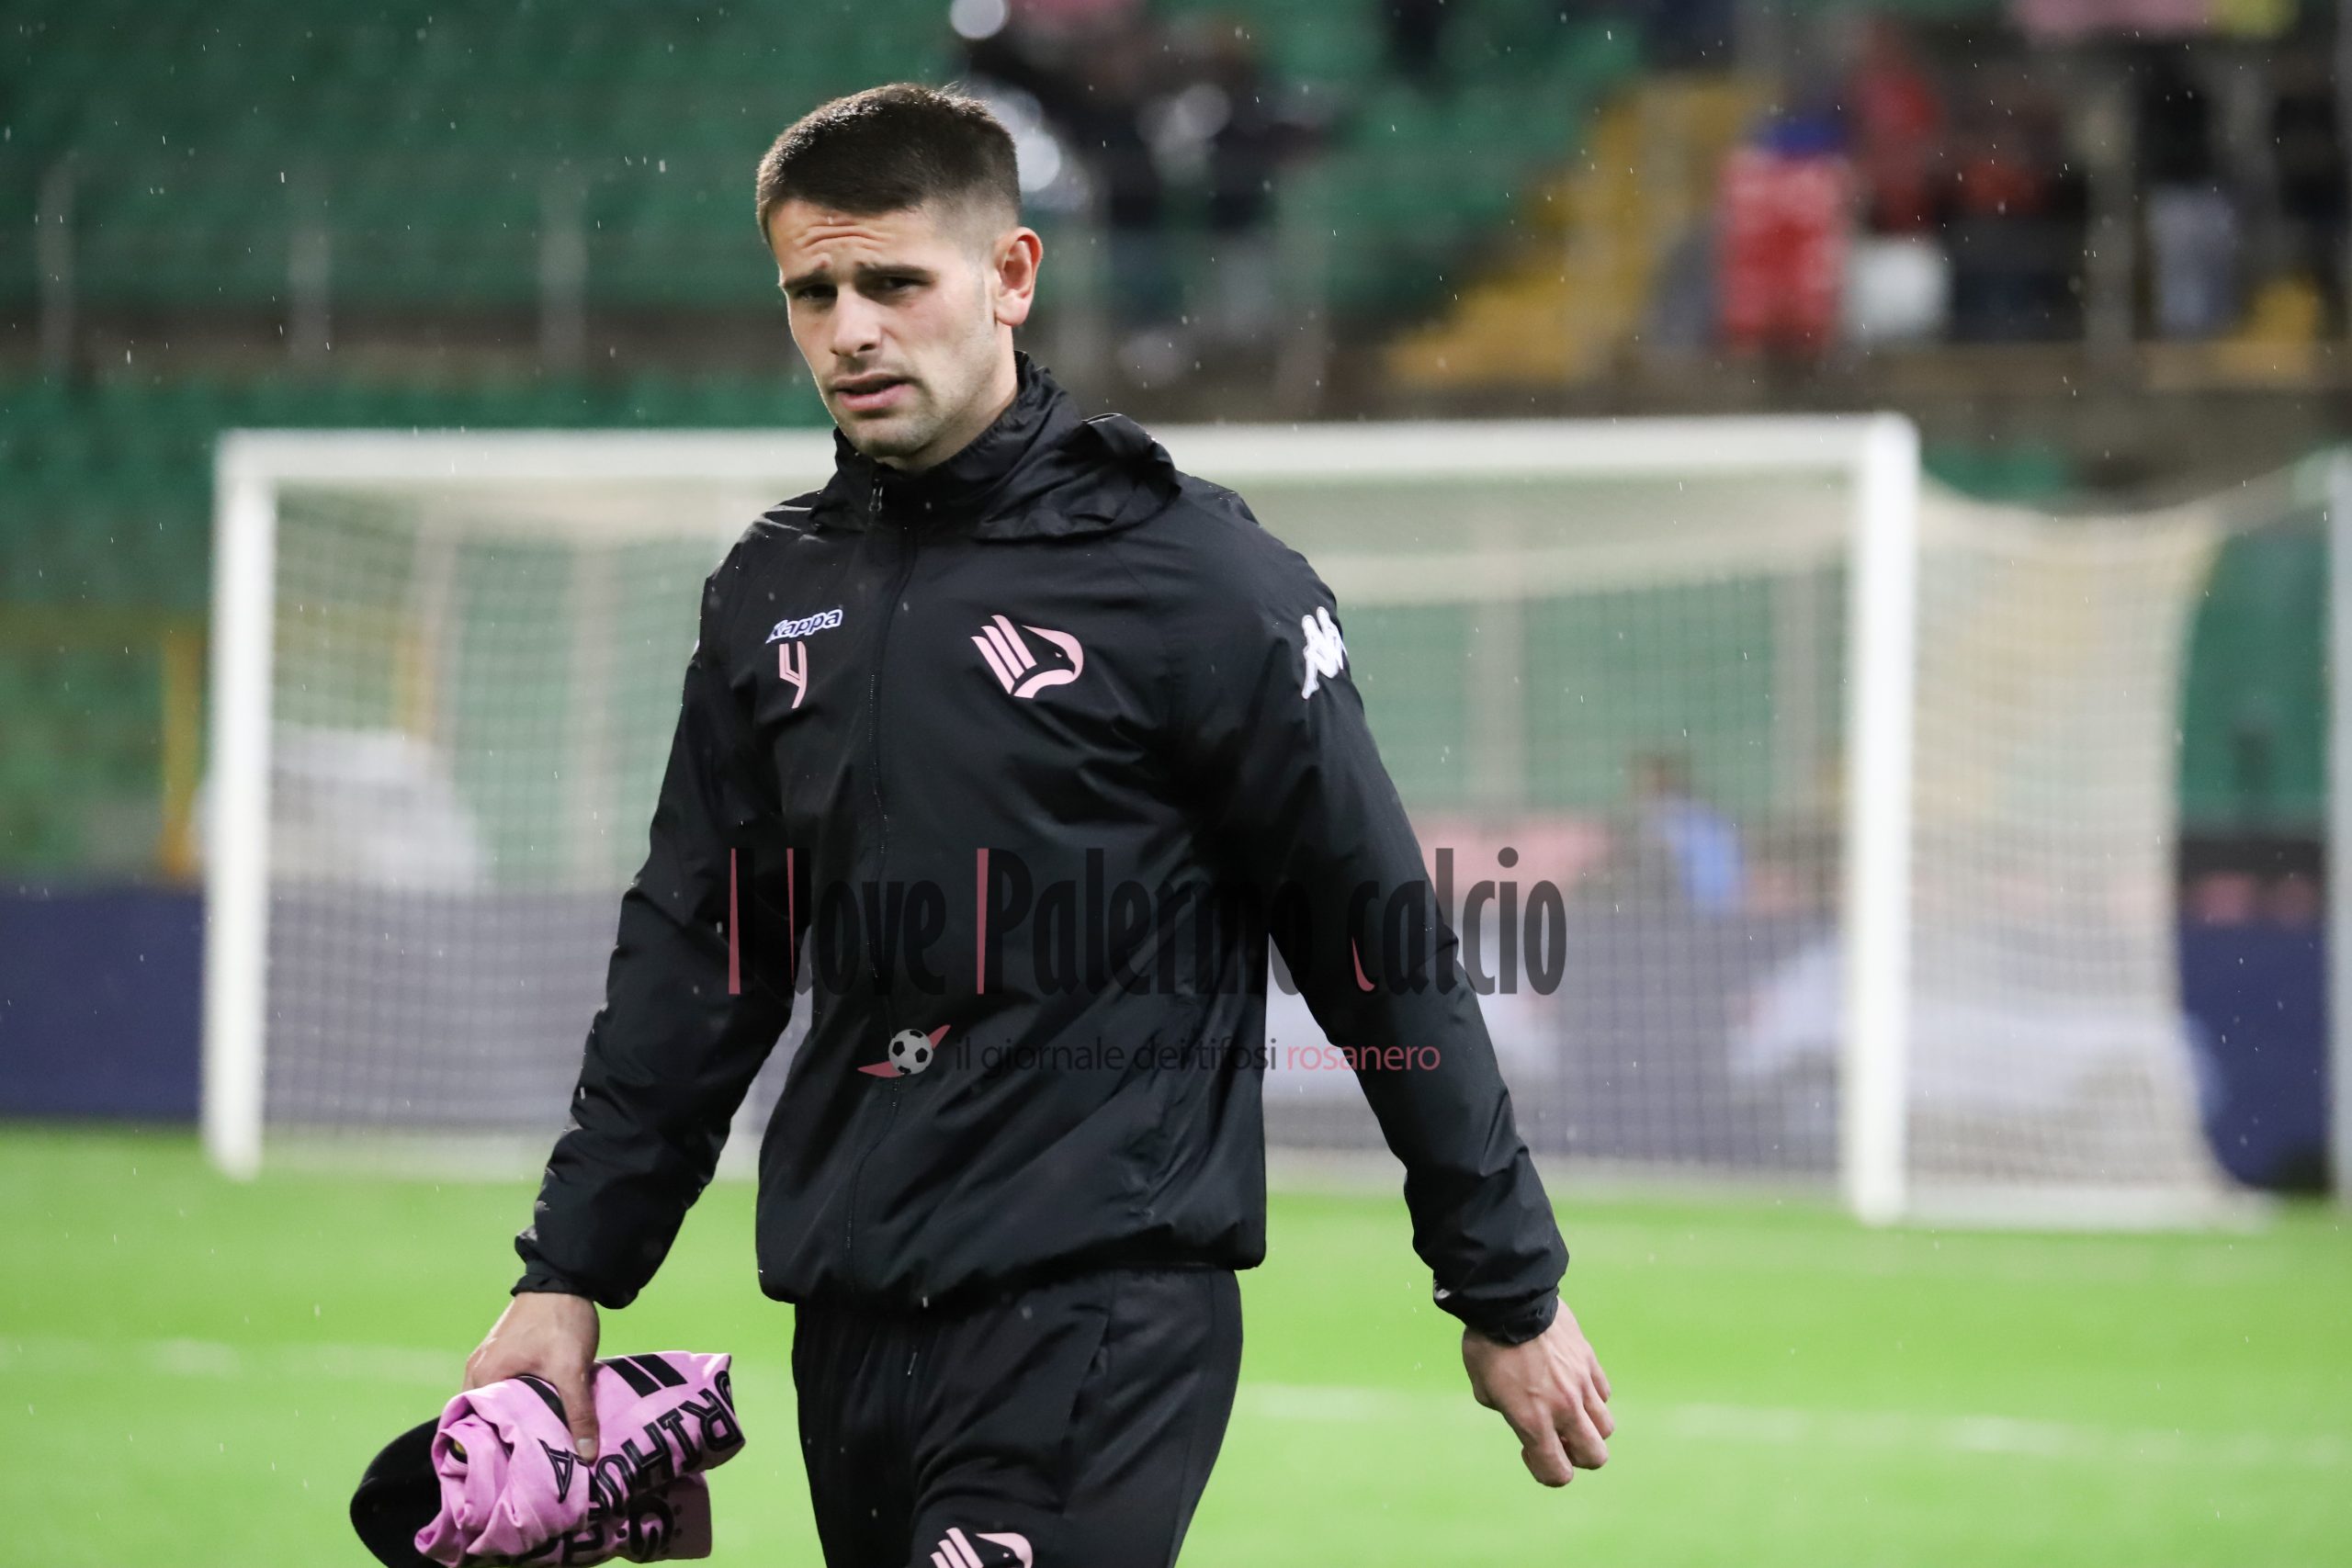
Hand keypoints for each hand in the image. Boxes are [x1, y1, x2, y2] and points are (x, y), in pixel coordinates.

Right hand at [464, 1291, 601, 1458]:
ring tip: (533, 1447)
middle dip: (502, 1440)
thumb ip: (578, 1414)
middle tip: (524, 1466)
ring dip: (511, 1420)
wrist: (566, 1278)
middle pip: (483, 1417)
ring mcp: (488, 1359)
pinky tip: (537, 1416)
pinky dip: (516, 1403)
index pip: (472, 1428)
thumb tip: (586, 1456)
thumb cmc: (561, 1322)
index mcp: (483, 1376)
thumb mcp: (572, 1370)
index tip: (508, 1474)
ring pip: (495, 1403)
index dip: (489, 1452)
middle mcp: (477, 1370)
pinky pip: (503, 1388)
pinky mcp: (503, 1351)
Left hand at [1461, 1296, 1613, 1486]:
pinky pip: (1603, 1392)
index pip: (1558, 1473)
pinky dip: (1592, 1396)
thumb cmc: (1486, 1344)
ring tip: (1568, 1411)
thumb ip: (1504, 1407)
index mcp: (1533, 1421)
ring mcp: (1581, 1384)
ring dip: (1589, 1427)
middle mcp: (1563, 1408)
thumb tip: (1517, 1407)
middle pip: (1595, 1457)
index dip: (1545, 1471)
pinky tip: (1571, 1383)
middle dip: (1578, 1456)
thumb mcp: (1482, 1386)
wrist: (1508, 1300)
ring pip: (1605, 1426)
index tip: (1529, 1450)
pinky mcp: (1589, 1361)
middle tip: (1557, 1436)